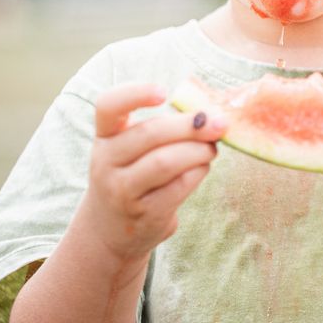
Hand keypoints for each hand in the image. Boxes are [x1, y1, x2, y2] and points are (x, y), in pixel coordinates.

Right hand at [85, 83, 226, 262]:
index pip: (108, 106)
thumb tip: (210, 115)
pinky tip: (203, 166)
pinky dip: (199, 171)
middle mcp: (106, 162)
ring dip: (198, 150)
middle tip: (217, 123)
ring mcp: (122, 191)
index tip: (164, 92)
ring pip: (166, 161)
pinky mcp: (145, 214)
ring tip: (211, 148)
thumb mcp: (131, 150)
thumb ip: (160, 130)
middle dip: (190, 126)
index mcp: (104, 136)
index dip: (135, 93)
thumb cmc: (132, 176)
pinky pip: (179, 186)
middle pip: (150, 134)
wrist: (112, 230)